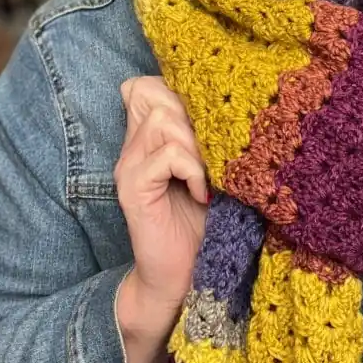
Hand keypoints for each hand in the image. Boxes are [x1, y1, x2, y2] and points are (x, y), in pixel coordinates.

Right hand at [115, 76, 209, 362]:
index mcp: (147, 139)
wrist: (185, 277)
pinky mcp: (134, 190)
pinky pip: (167, 156)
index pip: (145, 85)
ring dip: (196, 143)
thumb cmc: (204, 223)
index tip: (205, 124)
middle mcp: (132, 148)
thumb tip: (232, 101)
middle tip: (212, 153)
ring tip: (208, 174)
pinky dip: (192, 169)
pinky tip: (202, 193)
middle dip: (194, 116)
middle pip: (156, 94)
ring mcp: (129, 168)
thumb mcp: (211, 170)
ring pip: (163, 121)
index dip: (176, 90)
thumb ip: (206, 138)